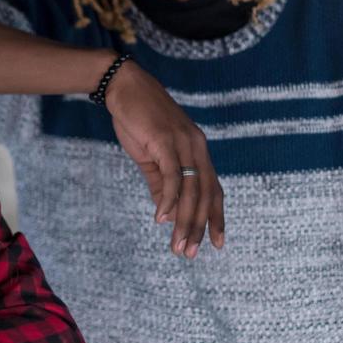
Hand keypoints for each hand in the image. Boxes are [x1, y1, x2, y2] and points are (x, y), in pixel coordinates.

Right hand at [104, 59, 223, 256]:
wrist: (125, 88)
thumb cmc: (139, 120)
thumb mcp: (151, 157)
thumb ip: (159, 184)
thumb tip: (164, 213)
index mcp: (197, 152)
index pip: (214, 190)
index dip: (216, 217)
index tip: (216, 243)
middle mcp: (197, 149)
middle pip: (205, 195)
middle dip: (199, 227)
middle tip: (191, 254)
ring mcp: (184, 144)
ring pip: (192, 191)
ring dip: (185, 221)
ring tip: (177, 245)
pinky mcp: (166, 141)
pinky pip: (172, 176)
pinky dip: (168, 200)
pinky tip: (162, 219)